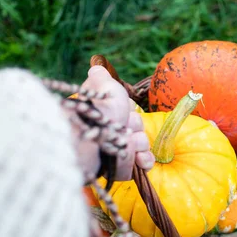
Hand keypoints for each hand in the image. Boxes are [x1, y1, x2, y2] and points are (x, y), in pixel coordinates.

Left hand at [69, 65, 154, 181]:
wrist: (92, 143)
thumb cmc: (98, 112)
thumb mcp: (102, 86)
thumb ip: (101, 78)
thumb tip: (96, 67)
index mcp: (106, 114)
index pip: (129, 109)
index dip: (127, 108)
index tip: (122, 109)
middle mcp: (111, 131)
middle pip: (138, 126)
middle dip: (134, 128)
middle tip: (124, 129)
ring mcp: (117, 150)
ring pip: (142, 143)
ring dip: (139, 143)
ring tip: (129, 145)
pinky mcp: (123, 168)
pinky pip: (143, 162)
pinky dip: (144, 160)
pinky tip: (140, 160)